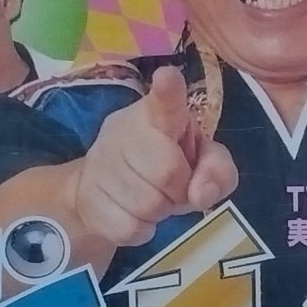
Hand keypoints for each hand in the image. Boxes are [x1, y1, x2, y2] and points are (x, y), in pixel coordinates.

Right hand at [70, 66, 237, 246]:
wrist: (99, 192)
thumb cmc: (161, 167)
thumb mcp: (201, 162)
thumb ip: (217, 170)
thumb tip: (201, 193)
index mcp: (157, 113)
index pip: (163, 99)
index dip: (168, 90)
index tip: (168, 78)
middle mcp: (124, 130)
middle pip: (167, 171)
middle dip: (179, 189)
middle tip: (173, 187)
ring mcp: (101, 163)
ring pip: (148, 204)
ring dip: (160, 211)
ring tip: (153, 198)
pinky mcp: (88, 197)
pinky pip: (130, 226)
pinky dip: (142, 228)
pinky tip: (134, 213)